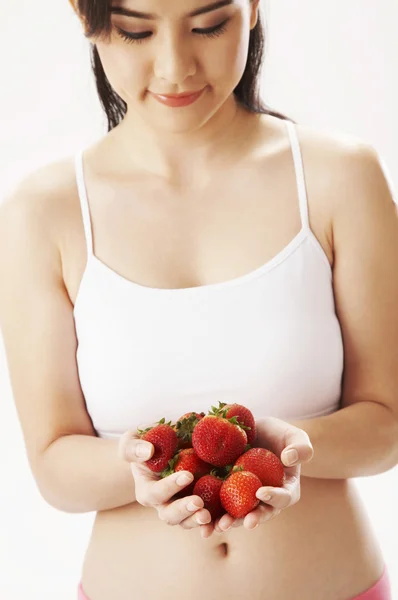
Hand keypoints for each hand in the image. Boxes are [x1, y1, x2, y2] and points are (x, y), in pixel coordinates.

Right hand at [118, 430, 211, 529]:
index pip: (156, 493)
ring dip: (198, 521)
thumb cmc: (145, 442)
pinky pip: (207, 518)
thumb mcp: (132, 440)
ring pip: (188, 521)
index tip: (188, 475)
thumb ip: (133, 447)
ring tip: (209, 517)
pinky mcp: (199, 505)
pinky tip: (226, 520)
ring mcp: (182, 506)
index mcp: (147, 491)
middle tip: (199, 502)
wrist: (164, 446)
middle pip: (171, 516)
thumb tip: (148, 451)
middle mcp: (163, 504)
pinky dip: (216, 521)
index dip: (170, 487)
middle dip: (184, 511)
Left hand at [199, 416, 313, 538]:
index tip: (262, 492)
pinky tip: (200, 517)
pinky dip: (211, 513)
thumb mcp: (294, 436)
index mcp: (286, 489)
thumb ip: (301, 447)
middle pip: (261, 512)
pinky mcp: (227, 492)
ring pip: (239, 514)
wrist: (255, 432)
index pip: (284, 497)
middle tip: (245, 522)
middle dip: (252, 518)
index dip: (274, 497)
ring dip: (230, 522)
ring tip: (219, 526)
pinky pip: (220, 505)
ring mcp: (245, 497)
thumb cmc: (279, 435)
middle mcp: (265, 499)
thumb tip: (289, 459)